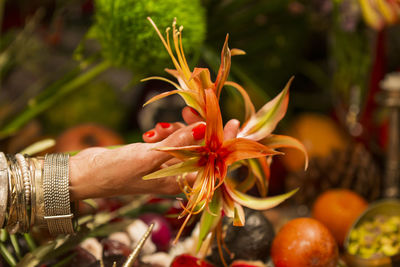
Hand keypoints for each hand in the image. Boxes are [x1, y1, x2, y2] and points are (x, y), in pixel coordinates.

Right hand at [69, 107, 239, 199]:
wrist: (89, 174)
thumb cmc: (117, 172)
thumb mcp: (150, 157)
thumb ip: (179, 143)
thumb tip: (204, 127)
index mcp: (182, 183)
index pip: (214, 163)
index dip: (226, 143)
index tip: (233, 122)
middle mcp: (179, 176)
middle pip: (202, 150)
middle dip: (197, 129)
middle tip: (191, 110)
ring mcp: (168, 167)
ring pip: (186, 143)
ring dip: (177, 130)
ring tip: (159, 130)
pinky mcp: (158, 158)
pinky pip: (172, 142)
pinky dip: (166, 134)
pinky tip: (152, 134)